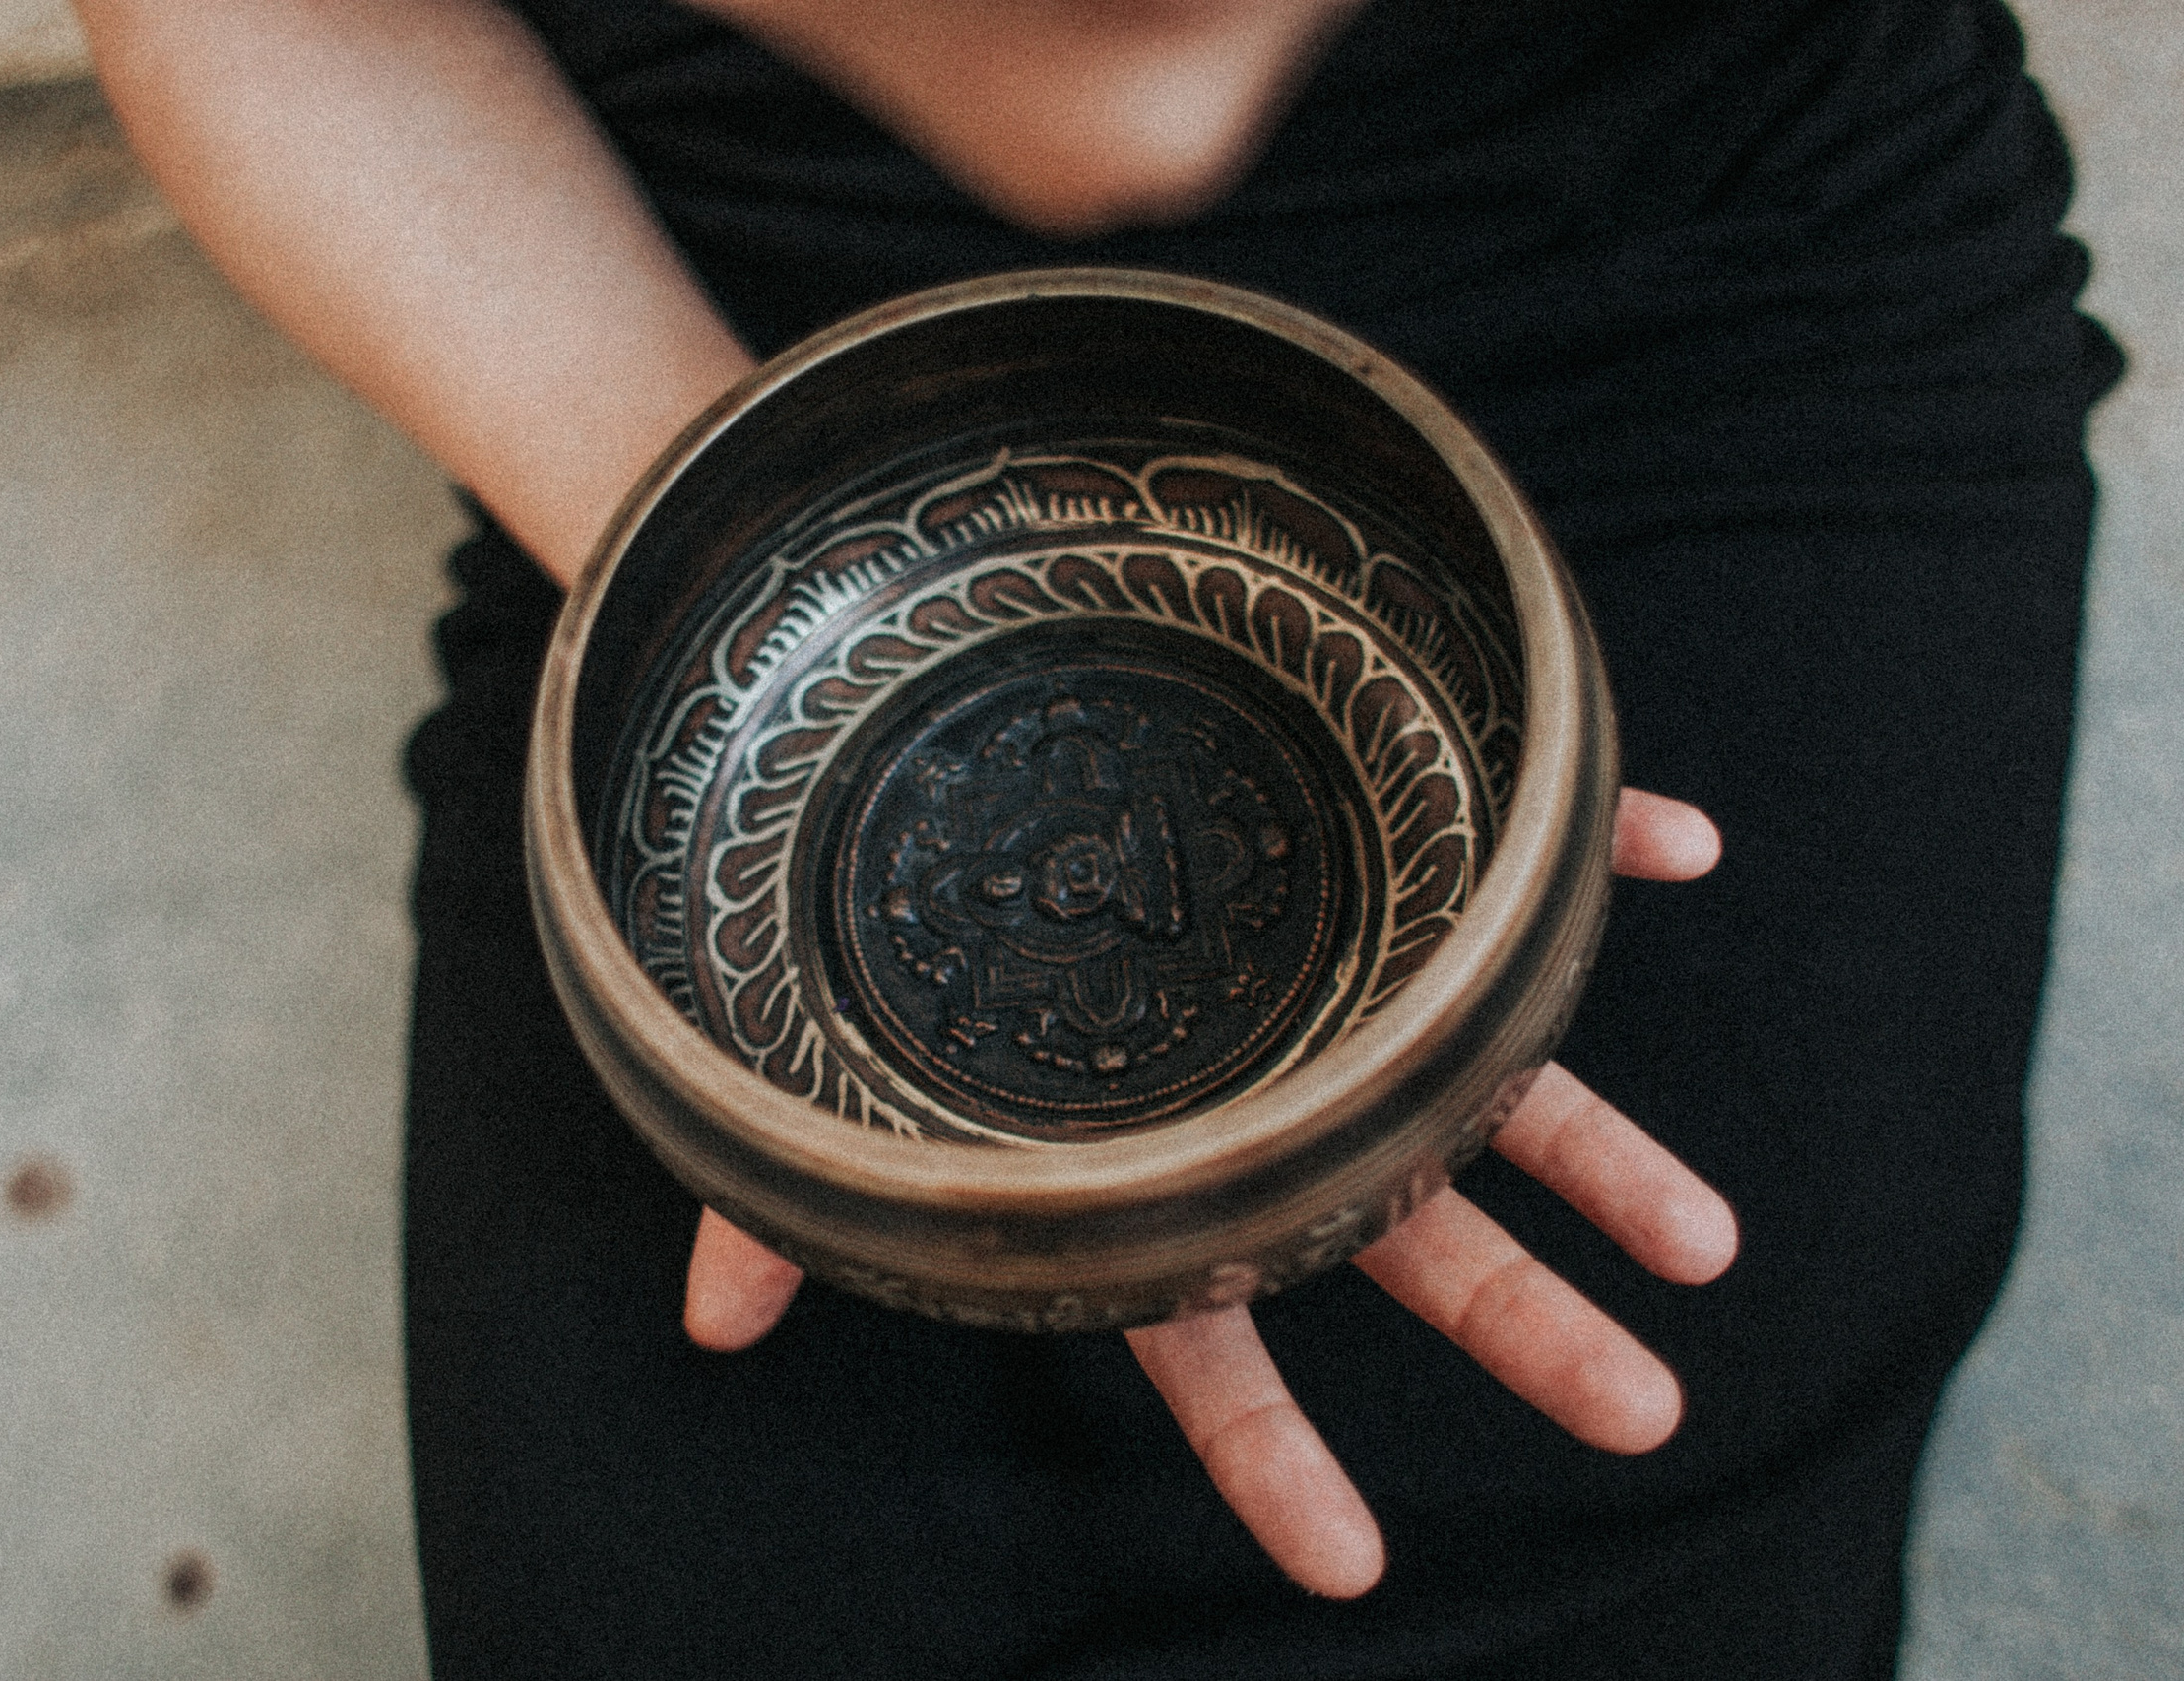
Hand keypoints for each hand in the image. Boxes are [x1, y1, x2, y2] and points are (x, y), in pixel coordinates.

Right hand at [685, 788, 1738, 1597]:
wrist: (932, 732)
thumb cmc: (890, 928)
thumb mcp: (820, 1078)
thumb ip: (783, 1198)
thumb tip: (714, 1328)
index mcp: (1158, 1173)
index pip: (1210, 1339)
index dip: (1272, 1455)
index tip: (1351, 1565)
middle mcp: (1274, 1095)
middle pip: (1405, 1231)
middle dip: (1522, 1325)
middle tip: (1645, 1412)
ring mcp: (1344, 977)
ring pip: (1496, 1081)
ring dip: (1604, 1158)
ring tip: (1706, 1247)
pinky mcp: (1382, 855)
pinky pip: (1507, 850)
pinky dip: (1598, 847)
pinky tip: (1682, 852)